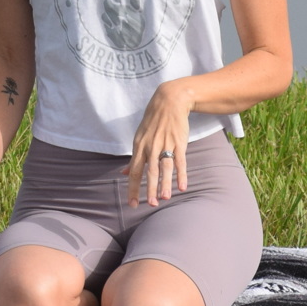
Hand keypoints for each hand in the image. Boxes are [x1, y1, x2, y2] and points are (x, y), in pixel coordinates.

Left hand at [124, 79, 193, 207]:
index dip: (133, 188)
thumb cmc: (153, 122)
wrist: (168, 101)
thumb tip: (124, 173)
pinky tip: (182, 187)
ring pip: (164, 167)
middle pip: (149, 171)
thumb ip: (134, 158)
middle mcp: (150, 147)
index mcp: (139, 147)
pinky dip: (181, 174)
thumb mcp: (139, 138)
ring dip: (165, 184)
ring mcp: (165, 144)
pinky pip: (180, 161)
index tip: (132, 204)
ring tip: (165, 198)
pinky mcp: (179, 142)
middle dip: (149, 189)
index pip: (134, 171)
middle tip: (150, 204)